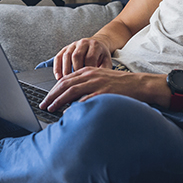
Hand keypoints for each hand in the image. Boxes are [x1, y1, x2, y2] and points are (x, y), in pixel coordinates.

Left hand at [39, 67, 161, 112]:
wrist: (138, 84)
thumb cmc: (119, 84)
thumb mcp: (100, 79)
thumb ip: (86, 84)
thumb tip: (71, 98)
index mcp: (88, 71)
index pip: (65, 79)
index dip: (54, 89)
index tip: (47, 98)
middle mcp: (90, 75)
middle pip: (65, 84)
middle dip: (52, 95)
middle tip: (43, 104)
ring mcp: (96, 83)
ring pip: (72, 90)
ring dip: (59, 100)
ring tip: (51, 108)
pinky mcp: (104, 92)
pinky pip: (86, 99)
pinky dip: (76, 105)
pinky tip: (69, 112)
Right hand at [53, 37, 112, 79]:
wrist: (98, 44)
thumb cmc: (101, 56)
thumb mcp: (107, 61)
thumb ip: (104, 70)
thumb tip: (98, 82)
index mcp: (95, 45)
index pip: (90, 57)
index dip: (88, 70)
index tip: (88, 81)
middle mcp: (83, 43)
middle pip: (77, 56)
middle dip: (75, 70)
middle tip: (76, 82)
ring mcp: (73, 45)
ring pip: (66, 56)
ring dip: (65, 70)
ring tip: (66, 81)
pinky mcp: (65, 48)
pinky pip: (58, 57)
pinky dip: (57, 67)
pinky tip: (58, 77)